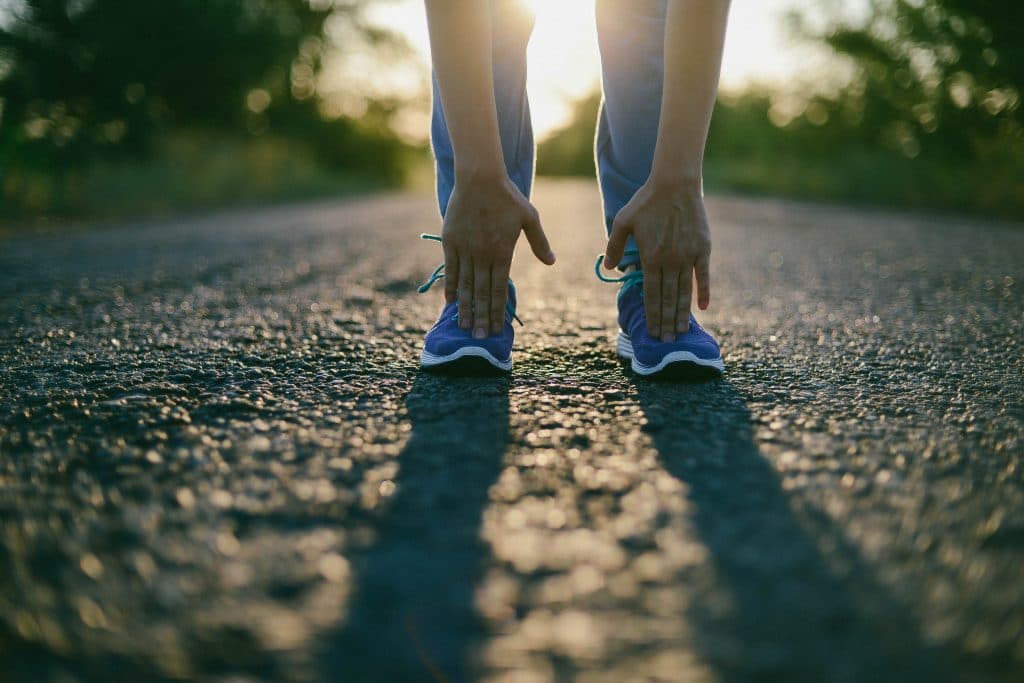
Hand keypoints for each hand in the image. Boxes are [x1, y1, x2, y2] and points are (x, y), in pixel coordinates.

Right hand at [442, 171, 554, 336]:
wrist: (479, 178)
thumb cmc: (508, 197)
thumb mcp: (529, 217)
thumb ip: (539, 242)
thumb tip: (551, 262)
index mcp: (502, 252)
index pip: (498, 289)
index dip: (497, 311)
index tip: (496, 328)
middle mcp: (482, 255)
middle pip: (480, 293)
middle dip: (481, 318)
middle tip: (479, 338)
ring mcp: (464, 249)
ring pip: (464, 285)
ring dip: (464, 308)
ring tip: (463, 327)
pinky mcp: (450, 241)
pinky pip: (450, 270)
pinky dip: (450, 287)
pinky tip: (450, 303)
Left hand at [603, 179, 710, 339]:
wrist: (675, 184)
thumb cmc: (646, 202)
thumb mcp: (622, 221)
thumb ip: (614, 246)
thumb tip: (608, 269)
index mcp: (650, 258)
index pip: (650, 295)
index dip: (652, 316)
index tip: (652, 332)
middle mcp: (670, 261)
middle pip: (668, 299)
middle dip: (666, 322)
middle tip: (667, 342)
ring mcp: (688, 256)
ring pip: (684, 292)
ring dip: (682, 314)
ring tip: (681, 332)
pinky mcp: (703, 249)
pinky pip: (703, 276)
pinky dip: (703, 293)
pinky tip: (702, 308)